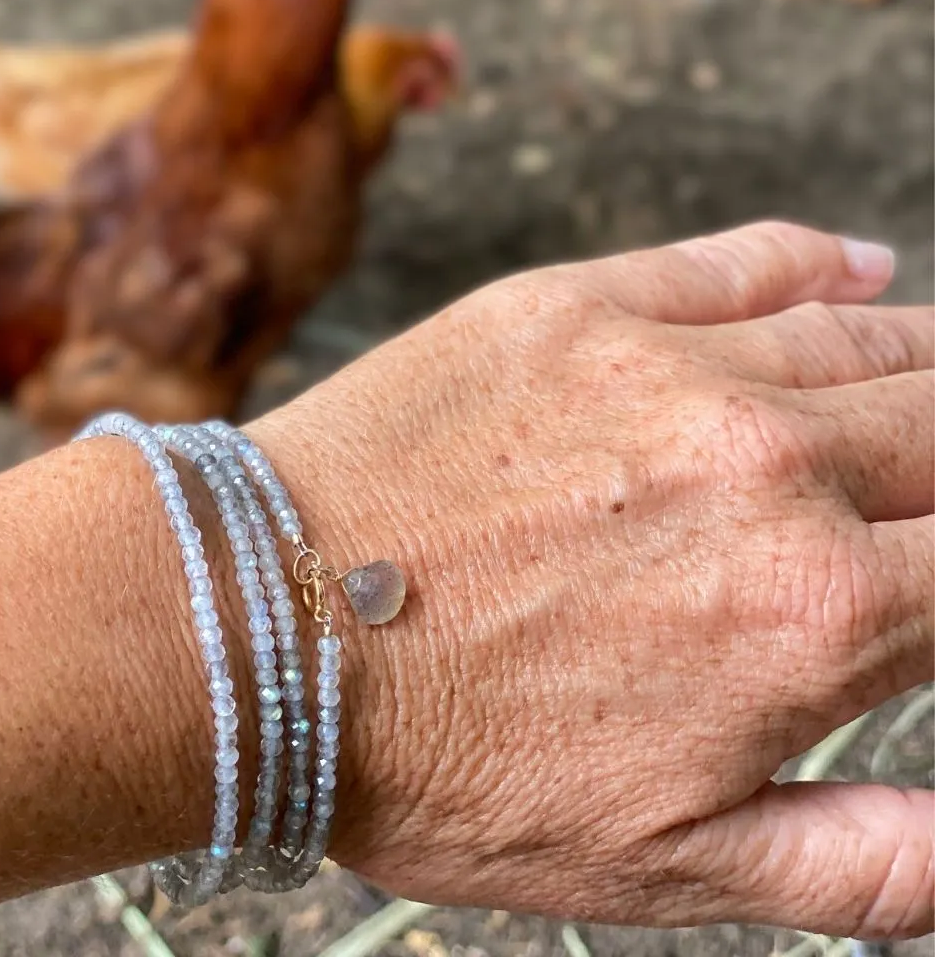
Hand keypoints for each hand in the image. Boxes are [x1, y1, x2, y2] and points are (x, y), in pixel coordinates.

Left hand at [252, 222, 932, 938]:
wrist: (259, 631)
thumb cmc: (438, 757)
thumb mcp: (667, 865)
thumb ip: (867, 864)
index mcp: (813, 610)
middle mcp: (765, 465)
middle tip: (930, 483)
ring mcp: (666, 365)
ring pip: (865, 334)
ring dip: (920, 361)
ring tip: (924, 384)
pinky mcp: (573, 305)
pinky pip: (738, 260)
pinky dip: (817, 261)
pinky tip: (857, 265)